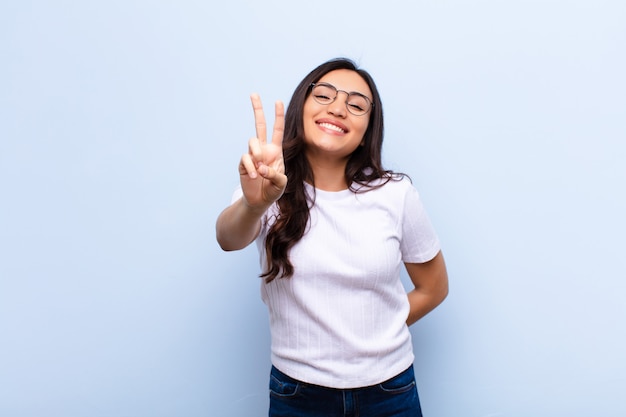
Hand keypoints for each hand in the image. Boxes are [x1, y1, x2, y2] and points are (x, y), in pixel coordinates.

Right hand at [238, 94, 286, 210]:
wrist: (259, 202)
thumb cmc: (273, 191)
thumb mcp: (281, 184)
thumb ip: (275, 175)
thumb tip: (261, 166)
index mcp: (275, 151)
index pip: (277, 130)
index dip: (278, 116)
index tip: (278, 101)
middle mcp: (263, 150)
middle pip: (260, 125)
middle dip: (257, 109)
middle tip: (254, 94)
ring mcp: (252, 156)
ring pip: (252, 141)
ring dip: (257, 154)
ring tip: (260, 171)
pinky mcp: (243, 164)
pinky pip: (246, 159)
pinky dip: (251, 168)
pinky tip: (255, 177)